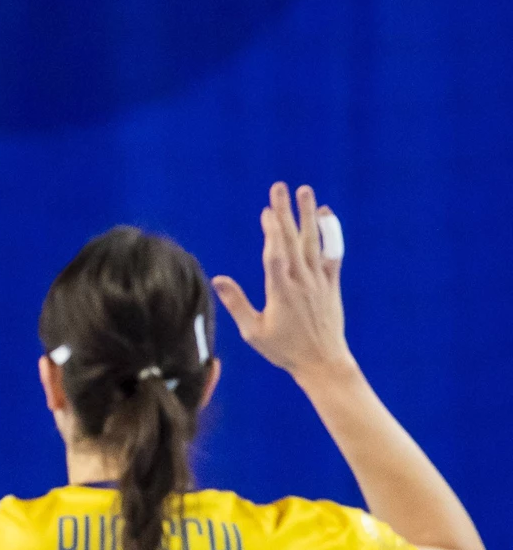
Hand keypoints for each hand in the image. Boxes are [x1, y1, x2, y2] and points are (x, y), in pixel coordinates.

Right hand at [212, 182, 356, 384]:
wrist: (323, 361)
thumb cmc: (284, 350)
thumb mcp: (254, 331)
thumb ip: (237, 303)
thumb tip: (218, 279)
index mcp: (281, 291)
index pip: (275, 253)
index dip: (271, 230)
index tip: (266, 210)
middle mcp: (302, 280)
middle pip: (292, 239)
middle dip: (284, 212)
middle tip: (279, 187)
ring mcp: (319, 280)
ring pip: (312, 240)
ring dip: (308, 214)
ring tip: (305, 191)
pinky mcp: (331, 283)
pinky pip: (332, 252)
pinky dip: (330, 232)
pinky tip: (325, 215)